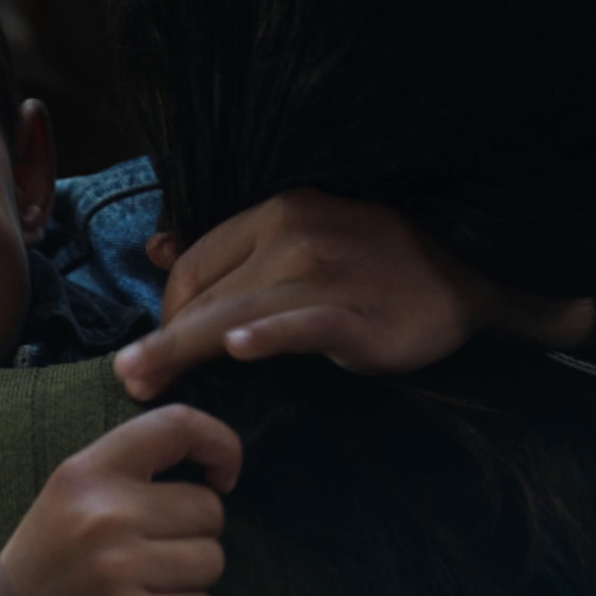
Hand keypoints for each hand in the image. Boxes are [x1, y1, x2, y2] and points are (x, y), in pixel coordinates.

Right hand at [0, 405, 240, 595]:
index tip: (222, 476)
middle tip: (148, 556)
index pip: (177, 425)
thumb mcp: (71, 496)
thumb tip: (215, 466)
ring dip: (189, 581)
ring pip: (211, 561)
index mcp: (86, 472)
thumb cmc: (50, 564)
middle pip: (209, 510)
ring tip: (142, 589)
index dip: (220, 443)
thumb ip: (130, 472)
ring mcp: (118, 568)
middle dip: (193, 535)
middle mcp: (104, 513)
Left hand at [112, 189, 595, 399]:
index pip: (195, 264)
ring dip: (182, 349)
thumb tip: (156, 247)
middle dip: (161, 340)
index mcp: (276, 214)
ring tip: (143, 381)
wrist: (467, 276)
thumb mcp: (304, 236)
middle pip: (205, 294)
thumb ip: (233, 247)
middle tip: (127, 380)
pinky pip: (301, 324)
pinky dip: (270, 335)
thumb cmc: (376, 264)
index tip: (154, 350)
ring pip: (235, 315)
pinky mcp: (356, 314)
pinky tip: (241, 351)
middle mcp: (293, 234)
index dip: (166, 311)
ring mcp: (325, 273)